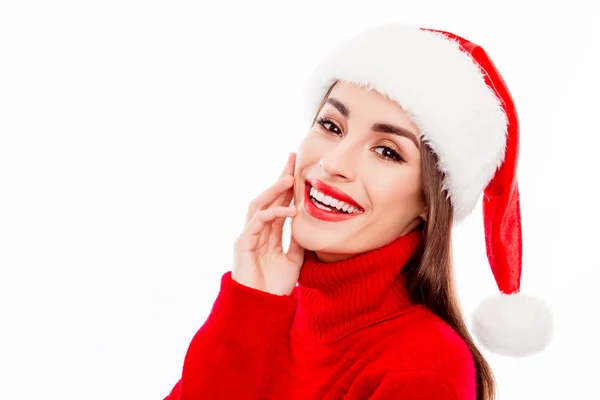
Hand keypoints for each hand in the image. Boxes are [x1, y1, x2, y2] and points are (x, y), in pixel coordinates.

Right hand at [232, 153, 304, 295]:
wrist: (262, 307)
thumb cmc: (275, 287)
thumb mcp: (294, 260)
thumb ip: (298, 241)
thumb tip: (308, 225)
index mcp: (269, 233)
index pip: (279, 203)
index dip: (287, 185)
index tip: (298, 167)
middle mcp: (257, 230)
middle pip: (268, 197)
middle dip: (280, 177)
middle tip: (292, 158)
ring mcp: (249, 235)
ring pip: (259, 204)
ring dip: (274, 190)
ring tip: (289, 178)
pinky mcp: (243, 243)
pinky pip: (258, 222)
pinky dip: (273, 214)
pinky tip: (289, 211)